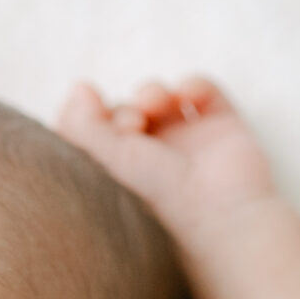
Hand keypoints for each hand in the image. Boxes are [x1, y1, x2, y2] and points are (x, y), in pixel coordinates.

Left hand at [57, 76, 274, 240]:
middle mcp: (150, 161)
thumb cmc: (155, 195)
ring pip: (158, 100)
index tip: (101, 128)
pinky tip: (187, 97)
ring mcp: (185, 144)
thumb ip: (80, 124)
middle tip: (133, 127)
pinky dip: (193, 85)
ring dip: (151, 92)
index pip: (93, 137)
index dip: (91, 119)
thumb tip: (78, 87)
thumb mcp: (104, 161)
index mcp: (119, 178)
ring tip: (155, 104)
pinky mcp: (220, 129)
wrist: (221, 212)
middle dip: (122, 110)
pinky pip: (202, 91)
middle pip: (123, 115)